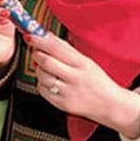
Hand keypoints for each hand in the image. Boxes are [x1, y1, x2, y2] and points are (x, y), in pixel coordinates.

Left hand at [21, 32, 137, 129]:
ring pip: (42, 76)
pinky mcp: (62, 104)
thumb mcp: (86, 61)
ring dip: (38, 69)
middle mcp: (75, 78)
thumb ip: (66, 48)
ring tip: (46, 68)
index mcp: (82, 63)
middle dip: (37, 55)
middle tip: (37, 52)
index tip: (29, 36)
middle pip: (46, 62)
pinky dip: (41, 83)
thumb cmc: (98, 81)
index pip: (56, 48)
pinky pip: (42, 90)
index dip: (39, 41)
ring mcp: (68, 92)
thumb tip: (46, 35)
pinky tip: (50, 81)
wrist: (110, 105)